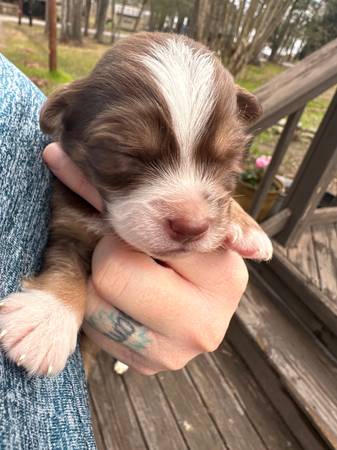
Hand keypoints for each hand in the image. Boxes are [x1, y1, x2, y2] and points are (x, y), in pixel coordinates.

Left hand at [43, 142, 247, 373]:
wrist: (198, 291)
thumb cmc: (185, 244)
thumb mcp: (179, 214)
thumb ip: (126, 185)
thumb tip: (54, 155)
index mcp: (225, 273)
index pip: (143, 237)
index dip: (121, 219)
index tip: (116, 206)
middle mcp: (207, 322)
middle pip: (112, 275)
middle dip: (110, 257)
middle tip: (133, 253)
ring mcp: (177, 352)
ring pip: (97, 306)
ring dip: (102, 284)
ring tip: (133, 276)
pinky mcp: (151, 367)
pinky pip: (98, 331)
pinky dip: (102, 309)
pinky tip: (127, 300)